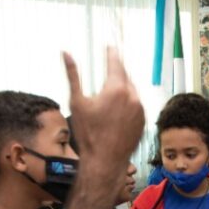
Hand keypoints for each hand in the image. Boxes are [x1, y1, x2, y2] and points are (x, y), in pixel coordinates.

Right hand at [63, 48, 143, 176]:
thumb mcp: (76, 102)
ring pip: (132, 90)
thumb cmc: (88, 134)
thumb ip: (73, 74)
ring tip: (112, 87)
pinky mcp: (143, 121)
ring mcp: (140, 109)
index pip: (116, 63)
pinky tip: (118, 107)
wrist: (105, 161)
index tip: (109, 47)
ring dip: (123, 86)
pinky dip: (128, 101)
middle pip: (125, 76)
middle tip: (111, 63)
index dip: (111, 53)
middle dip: (117, 70)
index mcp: (116, 89)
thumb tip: (66, 53)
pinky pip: (136, 104)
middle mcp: (132, 96)